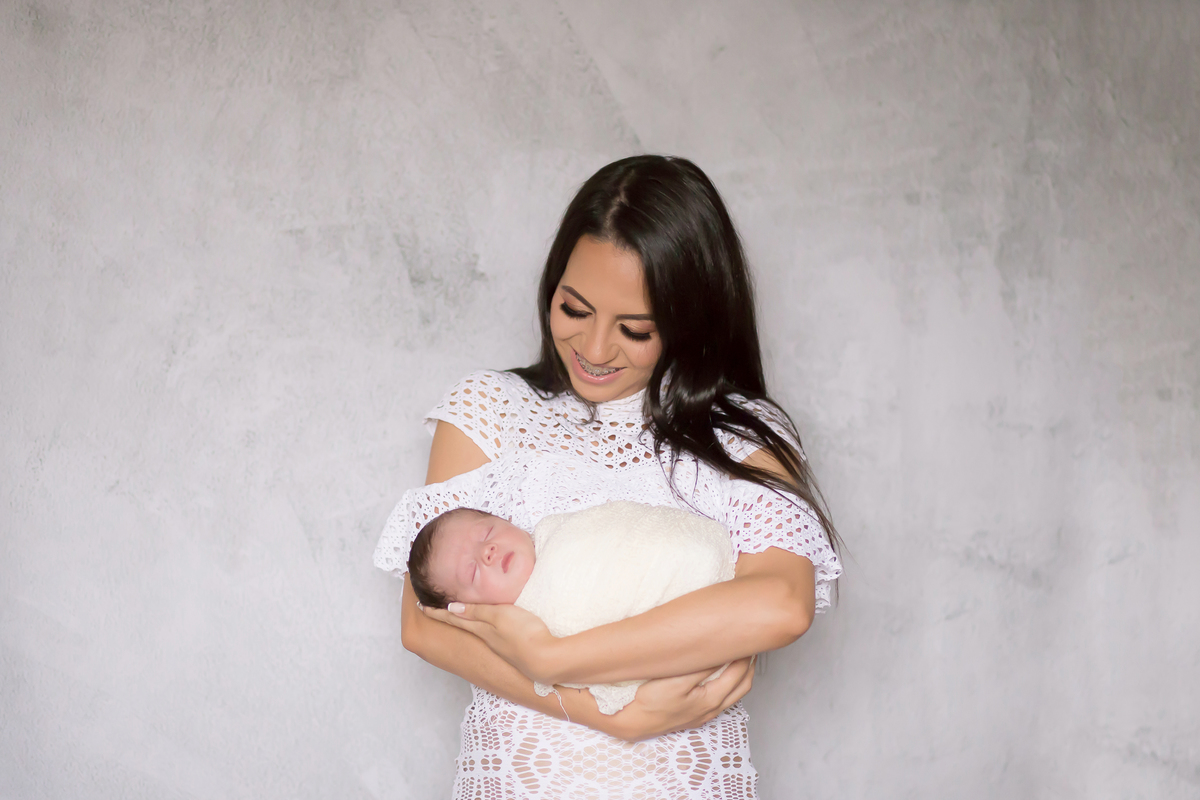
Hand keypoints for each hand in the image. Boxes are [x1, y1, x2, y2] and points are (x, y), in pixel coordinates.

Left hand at [422, 602, 559, 683]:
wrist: (545, 661)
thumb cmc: (524, 634)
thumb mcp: (500, 616)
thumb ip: (478, 611)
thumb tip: (451, 607)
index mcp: (480, 629)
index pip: (453, 617)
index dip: (437, 612)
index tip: (420, 606)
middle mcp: (485, 638)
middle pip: (460, 625)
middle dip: (445, 616)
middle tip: (431, 609)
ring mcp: (498, 646)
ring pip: (473, 630)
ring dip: (461, 621)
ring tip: (454, 614)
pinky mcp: (510, 649)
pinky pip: (486, 635)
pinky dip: (477, 627)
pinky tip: (484, 627)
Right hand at [604, 656, 754, 741]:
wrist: (635, 723)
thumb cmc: (652, 702)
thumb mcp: (676, 681)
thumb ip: (701, 668)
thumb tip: (721, 655)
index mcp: (712, 699)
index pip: (738, 674)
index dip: (745, 656)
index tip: (748, 641)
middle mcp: (712, 709)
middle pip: (742, 686)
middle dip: (749, 666)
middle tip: (751, 648)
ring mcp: (704, 714)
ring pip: (733, 695)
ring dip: (740, 676)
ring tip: (740, 660)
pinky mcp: (695, 715)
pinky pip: (722, 699)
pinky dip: (729, 685)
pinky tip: (720, 677)